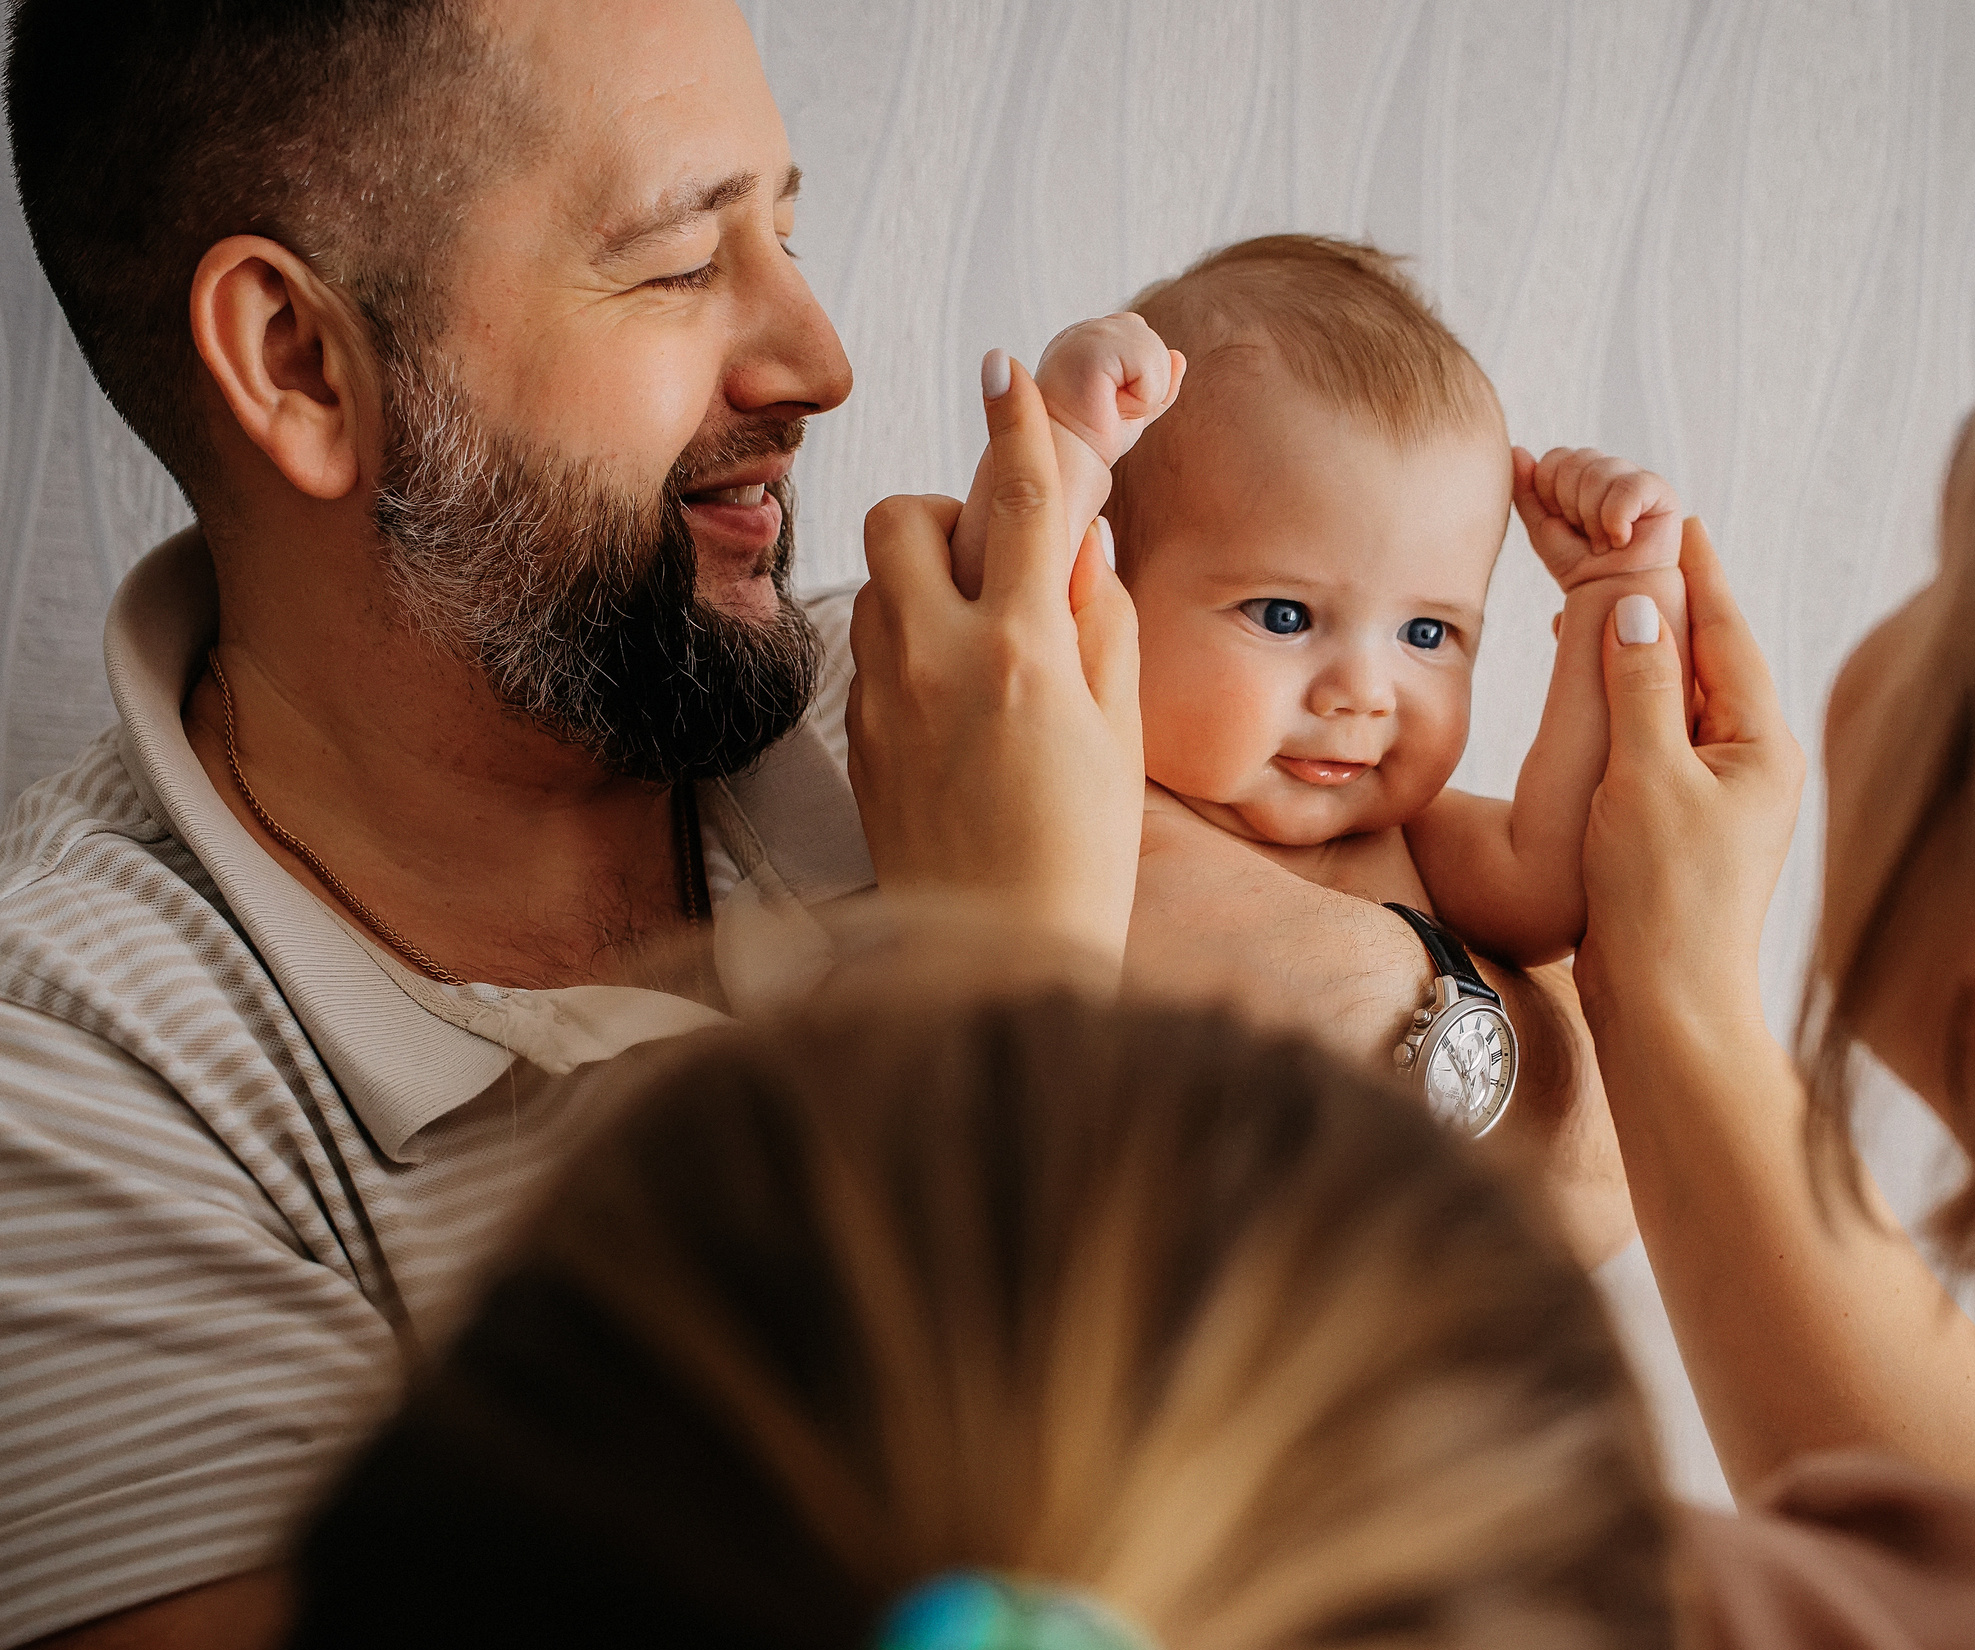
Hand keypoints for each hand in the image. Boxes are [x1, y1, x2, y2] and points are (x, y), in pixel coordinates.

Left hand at [848, 356, 1145, 964]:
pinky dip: (912, 646)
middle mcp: (933, 659)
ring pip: (878, 580)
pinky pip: (872, 650)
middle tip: (996, 563)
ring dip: (924, 579)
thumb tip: (1080, 545)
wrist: (998, 954)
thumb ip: (1101, 622)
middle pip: (904, 515)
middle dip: (943, 511)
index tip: (1004, 370)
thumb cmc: (1081, 852)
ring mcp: (881, 697)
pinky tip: (960, 706)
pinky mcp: (855, 736)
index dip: (1015, 421)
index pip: (1016, 498)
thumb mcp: (1119, 730)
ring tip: (982, 641)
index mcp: (1018, 649)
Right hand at [1035, 311, 1186, 467]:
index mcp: (1085, 338)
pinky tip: (1111, 407)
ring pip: (1153, 350)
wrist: (1068, 460)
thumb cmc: (1093, 436)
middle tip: (1111, 407)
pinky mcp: (1091, 348)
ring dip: (1144, 392)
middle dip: (1146, 382)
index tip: (1110, 401)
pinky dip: (1142, 396)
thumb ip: (1156, 378)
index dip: (1140, 374)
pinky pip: (1148, 363)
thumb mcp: (1134, 403)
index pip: (1139, 333)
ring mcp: (1084, 335)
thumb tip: (1178, 356)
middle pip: (1149, 338)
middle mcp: (1081, 331)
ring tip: (1111, 407)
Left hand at [1513, 445, 1685, 590]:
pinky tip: (1622, 539)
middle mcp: (1608, 470)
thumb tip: (1518, 451)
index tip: (1563, 523)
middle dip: (1571, 508)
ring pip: (1598, 473)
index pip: (1556, 458)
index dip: (1550, 492)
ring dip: (1593, 519)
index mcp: (1581, 475)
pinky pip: (1628, 487)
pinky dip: (1616, 520)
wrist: (1611, 595)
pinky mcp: (1659, 491)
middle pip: (1574, 462)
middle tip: (1586, 536)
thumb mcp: (1542, 529)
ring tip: (1604, 542)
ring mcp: (1634, 478)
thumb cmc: (1581, 565)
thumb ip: (1526, 491)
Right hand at [1574, 518, 1803, 1042]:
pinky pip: (1665, 740)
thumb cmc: (1664, 905)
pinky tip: (1604, 687)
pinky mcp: (1693, 827)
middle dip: (1669, 600)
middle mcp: (1758, 763)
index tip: (1673, 515)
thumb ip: (1644, 687)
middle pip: (1710, 658)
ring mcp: (1728, 797)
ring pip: (1685, 699)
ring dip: (1645, 650)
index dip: (1696, 569)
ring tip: (1605, 600)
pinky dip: (1634, 702)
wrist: (1669, 1012)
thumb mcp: (1647, 779)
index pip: (1727, 630)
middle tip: (1632, 539)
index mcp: (1763, 743)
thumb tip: (1644, 602)